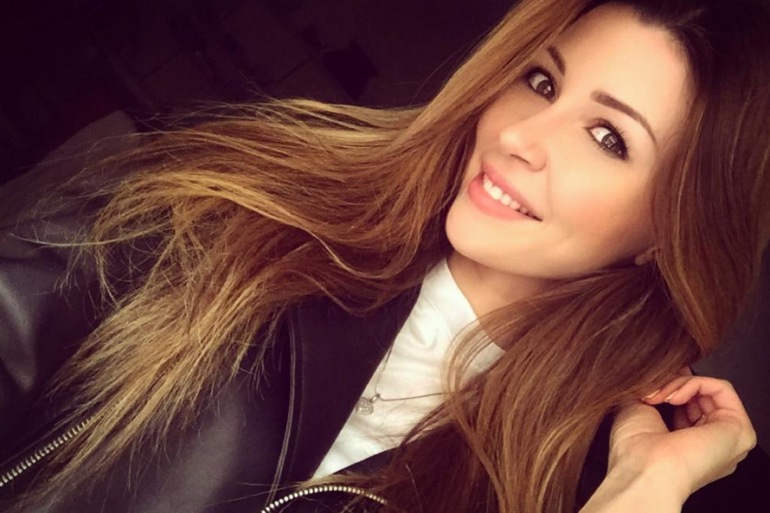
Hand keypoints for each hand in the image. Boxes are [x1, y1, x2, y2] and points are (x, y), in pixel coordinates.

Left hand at [607, 367, 757, 501]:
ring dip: (680, 384)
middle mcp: (712, 443)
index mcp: (690, 444)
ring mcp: (728, 438)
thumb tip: (658, 371)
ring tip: (660, 395)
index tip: (655, 381)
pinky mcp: (740, 430)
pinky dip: (695, 383)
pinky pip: (722, 388)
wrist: (643, 469)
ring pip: (710, 390)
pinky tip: (674, 397)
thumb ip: (652, 390)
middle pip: (701, 396)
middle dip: (674, 384)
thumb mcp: (637, 408)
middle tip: (654, 390)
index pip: (690, 405)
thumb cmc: (634, 448)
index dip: (673, 387)